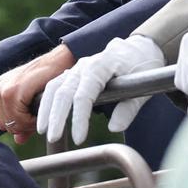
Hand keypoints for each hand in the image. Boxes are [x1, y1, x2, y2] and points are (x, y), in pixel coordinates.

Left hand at [0, 44, 74, 144]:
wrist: (59, 61)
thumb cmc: (46, 79)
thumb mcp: (30, 101)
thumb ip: (22, 120)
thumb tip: (18, 140)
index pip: (1, 122)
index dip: (19, 123)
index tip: (32, 114)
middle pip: (5, 125)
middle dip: (23, 124)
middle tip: (38, 112)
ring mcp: (1, 90)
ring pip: (12, 124)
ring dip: (29, 122)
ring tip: (40, 108)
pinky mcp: (11, 92)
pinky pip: (19, 120)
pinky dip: (33, 119)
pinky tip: (41, 106)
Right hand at [37, 35, 163, 145]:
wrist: (140, 48)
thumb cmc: (142, 66)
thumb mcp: (145, 85)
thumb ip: (130, 108)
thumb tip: (114, 128)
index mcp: (103, 64)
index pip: (85, 93)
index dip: (79, 117)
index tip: (79, 139)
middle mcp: (86, 64)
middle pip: (64, 90)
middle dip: (56, 116)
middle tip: (53, 138)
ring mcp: (78, 68)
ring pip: (54, 86)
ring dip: (47, 109)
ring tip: (43, 131)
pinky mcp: (74, 73)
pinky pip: (55, 86)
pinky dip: (47, 102)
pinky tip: (44, 119)